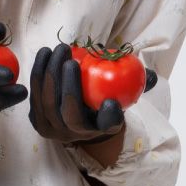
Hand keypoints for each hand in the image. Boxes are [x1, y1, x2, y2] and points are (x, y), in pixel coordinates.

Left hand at [28, 41, 156, 146]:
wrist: (79, 121)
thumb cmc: (102, 103)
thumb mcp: (122, 99)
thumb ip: (137, 88)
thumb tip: (151, 77)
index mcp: (97, 131)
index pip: (103, 126)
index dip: (109, 116)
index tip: (112, 101)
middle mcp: (71, 135)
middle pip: (66, 109)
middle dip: (64, 80)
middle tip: (68, 55)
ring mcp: (50, 129)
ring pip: (46, 100)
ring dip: (48, 71)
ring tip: (57, 49)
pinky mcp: (36, 119)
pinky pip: (34, 95)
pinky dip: (38, 73)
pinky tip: (44, 54)